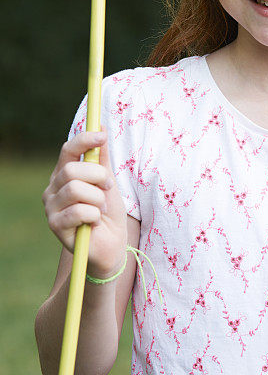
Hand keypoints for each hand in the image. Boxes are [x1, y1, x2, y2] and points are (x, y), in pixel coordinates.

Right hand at [42, 128, 127, 278]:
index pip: (68, 150)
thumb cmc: (108, 214)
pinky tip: (95, 222)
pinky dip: (94, 215)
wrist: (111, 246)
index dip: (84, 140)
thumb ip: (102, 159)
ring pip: (76, 189)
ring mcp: (51, 207)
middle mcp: (53, 188)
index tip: (102, 136)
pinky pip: (78, 211)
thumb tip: (100, 129)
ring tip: (102, 209)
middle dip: (98, 177)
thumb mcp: (108, 183)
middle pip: (72, 170)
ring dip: (98, 199)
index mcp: (64, 175)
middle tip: (108, 188)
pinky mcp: (54, 225)